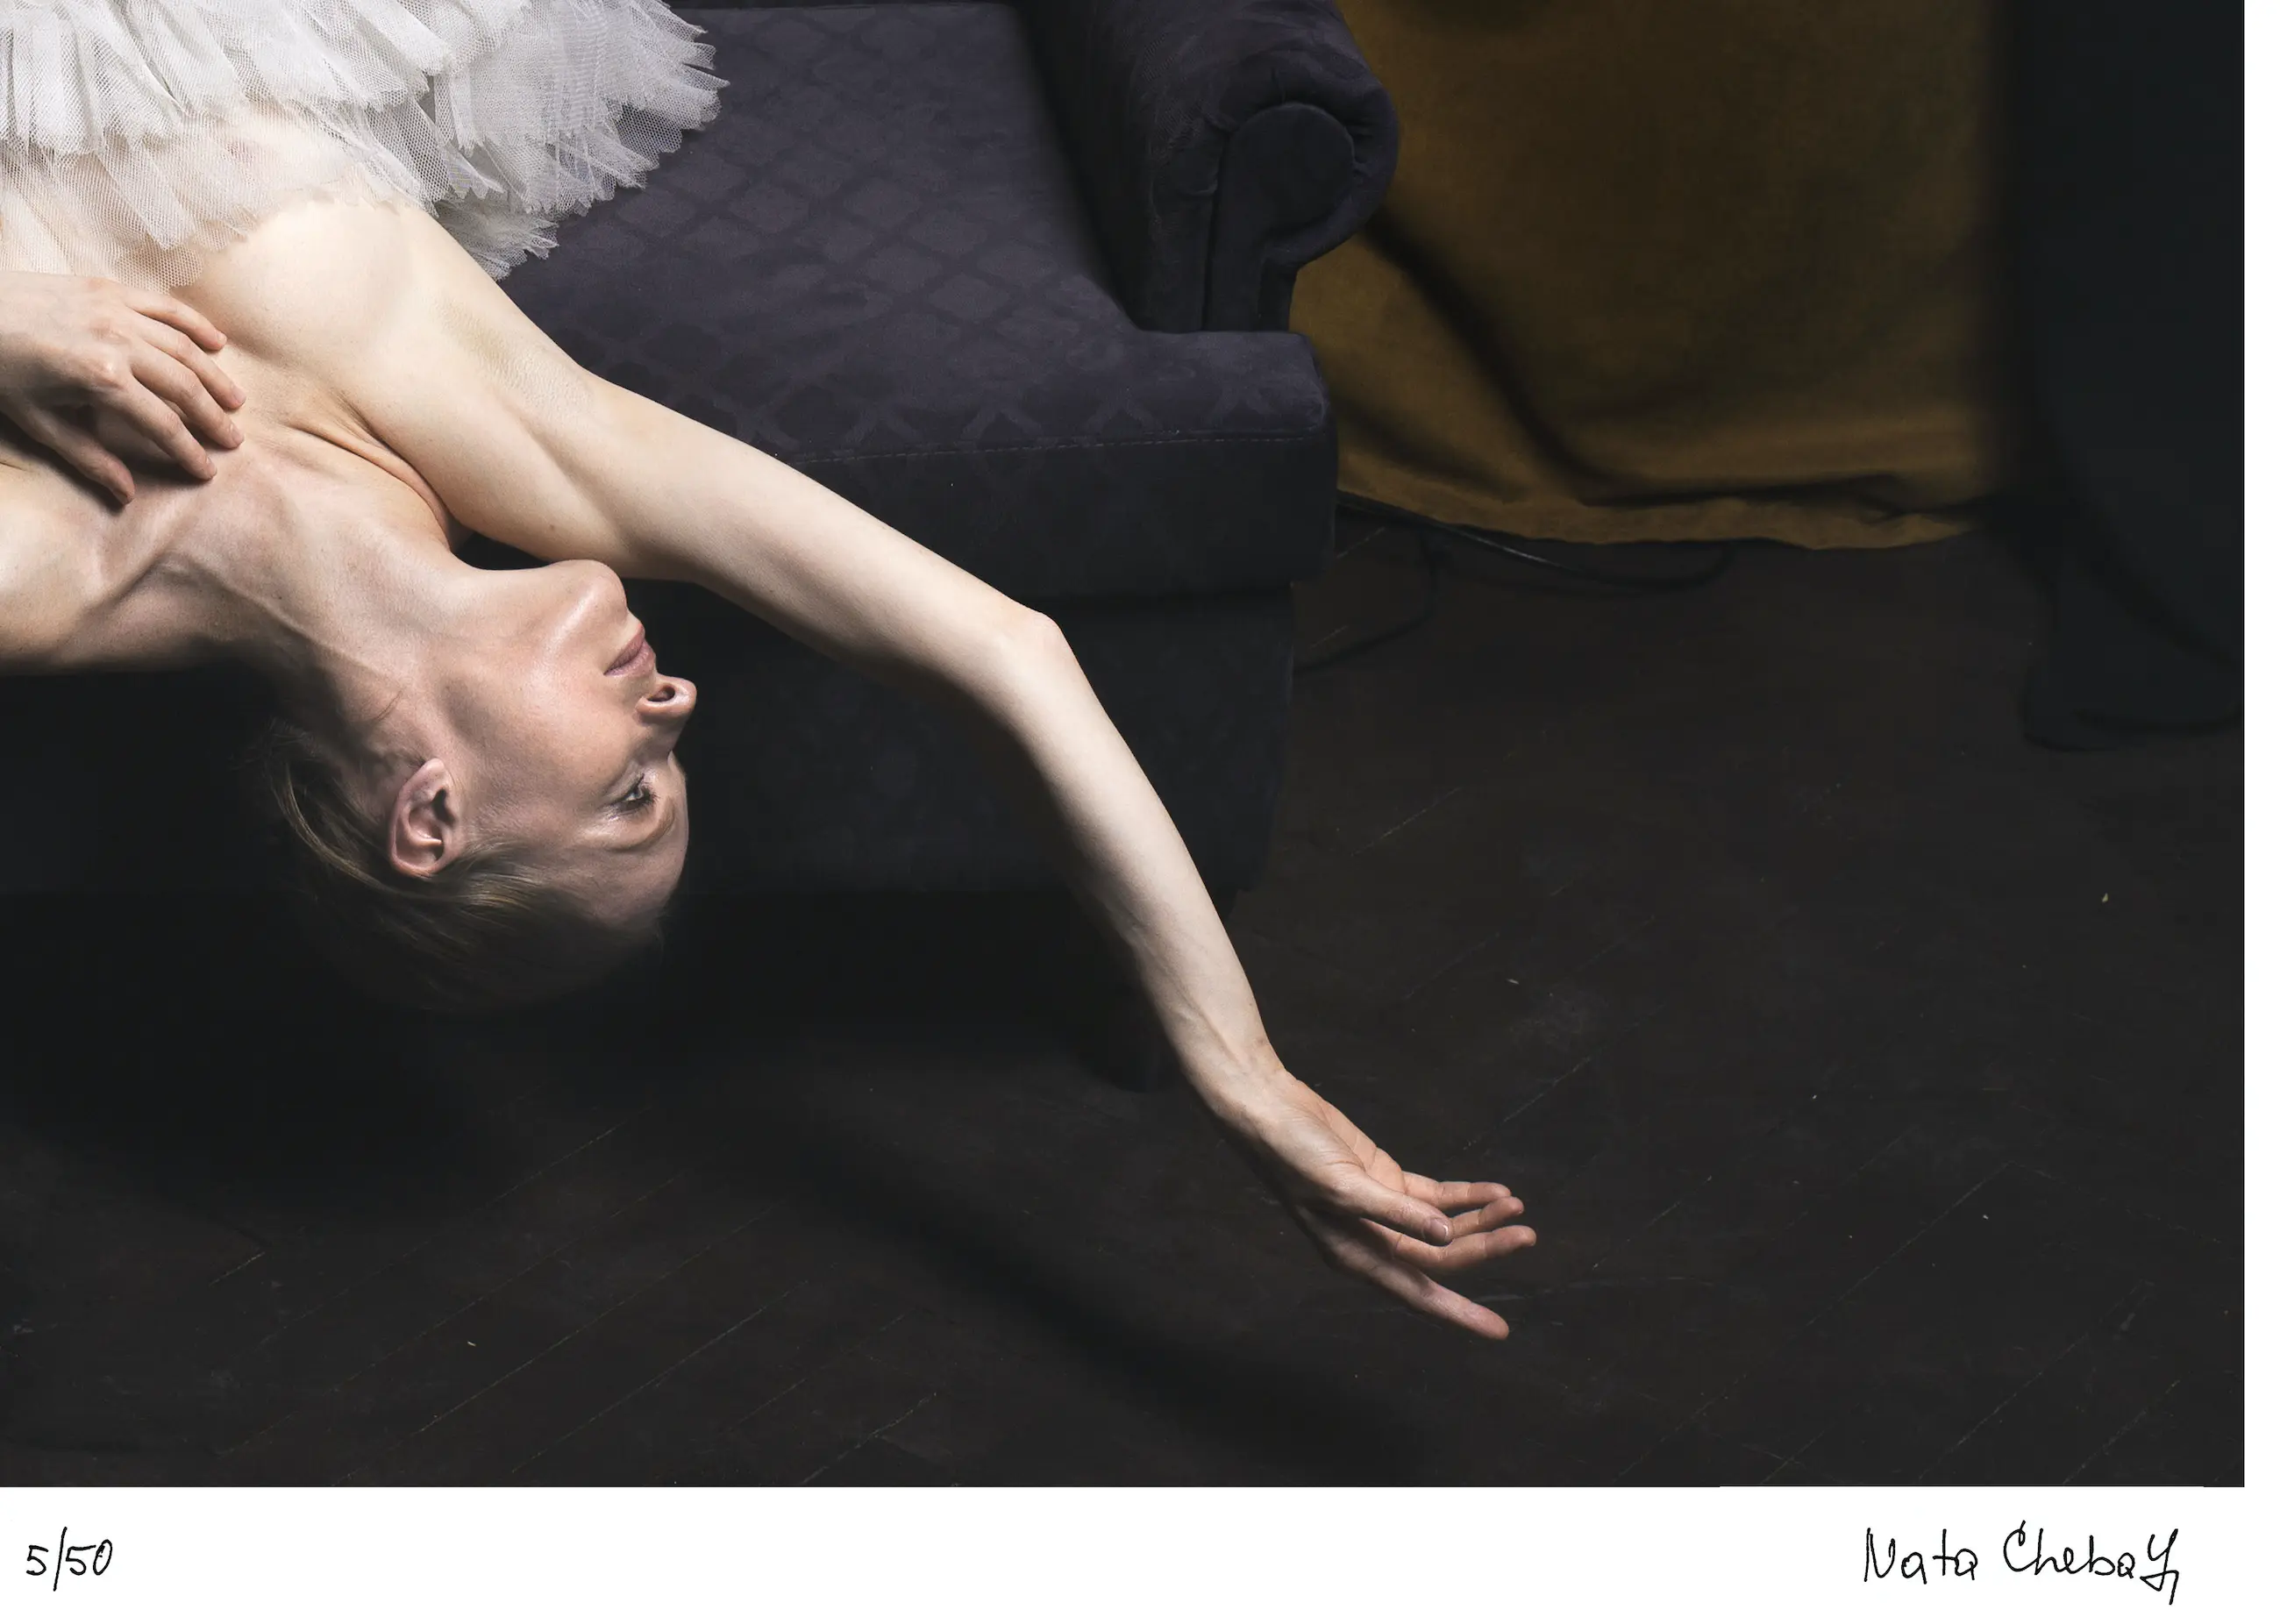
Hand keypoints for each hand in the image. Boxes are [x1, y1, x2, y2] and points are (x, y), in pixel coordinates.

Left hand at [0, 270, 245, 501]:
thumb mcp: (37, 422)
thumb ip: (87, 457)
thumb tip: (126, 494)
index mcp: (100, 379)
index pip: (161, 423)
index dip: (187, 451)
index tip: (206, 471)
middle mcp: (117, 342)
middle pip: (183, 386)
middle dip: (212, 417)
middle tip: (233, 440)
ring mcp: (116, 312)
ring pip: (183, 347)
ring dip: (214, 375)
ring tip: (235, 401)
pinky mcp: (109, 290)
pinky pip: (165, 307)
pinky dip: (195, 324)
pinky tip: (217, 343)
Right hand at [1217, 1069, 1535, 1338]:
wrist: (1269, 1111)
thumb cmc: (1293, 1155)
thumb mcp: (1344, 1186)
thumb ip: (1397, 1212)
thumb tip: (1447, 1237)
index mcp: (1357, 1255)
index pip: (1420, 1292)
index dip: (1460, 1313)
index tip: (1499, 1330)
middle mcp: (1373, 1240)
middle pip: (1441, 1257)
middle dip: (1486, 1248)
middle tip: (1527, 1235)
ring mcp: (1383, 1210)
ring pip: (1443, 1227)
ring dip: (1480, 1219)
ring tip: (1518, 1207)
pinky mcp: (1386, 1180)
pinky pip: (1436, 1197)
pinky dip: (1465, 1196)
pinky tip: (1494, 1190)